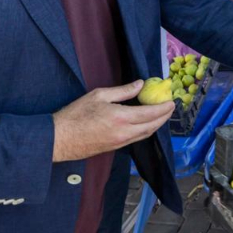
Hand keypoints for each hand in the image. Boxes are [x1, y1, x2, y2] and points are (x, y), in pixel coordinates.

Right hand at [51, 81, 174, 161]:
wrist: (61, 138)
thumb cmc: (76, 114)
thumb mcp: (99, 95)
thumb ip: (122, 91)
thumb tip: (140, 84)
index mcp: (121, 117)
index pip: (150, 113)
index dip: (163, 108)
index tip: (171, 101)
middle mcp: (124, 132)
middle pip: (152, 126)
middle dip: (164, 117)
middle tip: (170, 108)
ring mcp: (120, 142)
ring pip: (145, 135)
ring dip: (156, 125)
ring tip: (161, 115)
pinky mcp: (115, 148)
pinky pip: (136, 139)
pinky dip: (145, 131)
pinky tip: (145, 124)